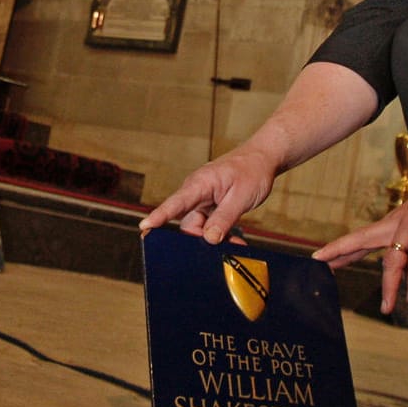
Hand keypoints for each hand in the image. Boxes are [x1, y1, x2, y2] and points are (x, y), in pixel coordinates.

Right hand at [139, 147, 276, 244]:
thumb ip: (224, 218)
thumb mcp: (241, 197)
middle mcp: (195, 192)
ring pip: (198, 227)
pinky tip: (232, 238)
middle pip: (186, 223)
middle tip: (222, 248)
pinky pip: (207, 225)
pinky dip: (218, 234)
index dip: (158, 217)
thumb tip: (208, 239)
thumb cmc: (252, 170)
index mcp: (199, 184)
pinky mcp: (209, 206)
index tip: (144, 228)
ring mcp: (201, 200)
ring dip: (213, 239)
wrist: (262, 158)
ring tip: (235, 243)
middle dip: (200, 239)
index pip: (174, 203)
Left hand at [312, 177, 407, 314]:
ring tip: (386, 308)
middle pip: (362, 240)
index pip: (361, 236)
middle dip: (340, 253)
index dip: (340, 247)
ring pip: (393, 260)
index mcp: (394, 222)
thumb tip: (406, 254)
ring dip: (389, 286)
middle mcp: (397, 223)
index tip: (320, 256)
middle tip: (320, 265)